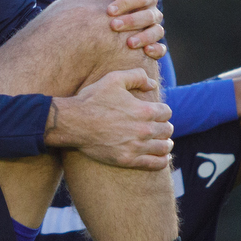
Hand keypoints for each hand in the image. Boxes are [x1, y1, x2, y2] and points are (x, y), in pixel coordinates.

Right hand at [43, 68, 173, 169]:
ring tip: (163, 142)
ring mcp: (136, 146)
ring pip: (164, 147)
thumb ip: (137, 76)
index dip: (163, 111)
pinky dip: (162, 160)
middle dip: (164, 127)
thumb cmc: (92, 99)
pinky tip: (162, 157)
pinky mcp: (128, 160)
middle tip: (159, 127)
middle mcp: (143, 129)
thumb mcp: (114, 79)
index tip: (157, 113)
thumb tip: (153, 85)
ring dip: (166, 143)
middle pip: (167, 130)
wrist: (73, 123)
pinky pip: (155, 163)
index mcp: (144, 110)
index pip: (166, 112)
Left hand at [98, 0, 165, 59]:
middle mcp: (154, 13)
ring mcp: (156, 29)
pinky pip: (161, 48)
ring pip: (156, 32)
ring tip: (129, 43)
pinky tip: (145, 52)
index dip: (126, 3)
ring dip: (144, 37)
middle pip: (148, 16)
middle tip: (113, 26)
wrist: (109, 23)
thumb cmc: (110, 1)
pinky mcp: (155, 45)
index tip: (109, 10)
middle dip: (131, 21)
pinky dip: (156, 50)